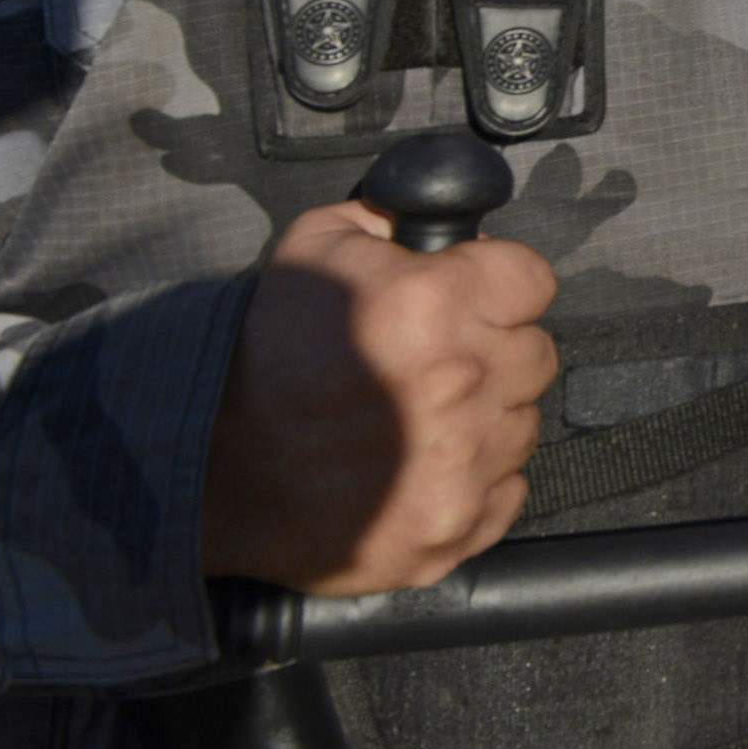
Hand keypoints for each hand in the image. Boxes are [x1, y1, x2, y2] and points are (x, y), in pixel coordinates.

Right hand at [199, 200, 559, 595]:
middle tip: (439, 365)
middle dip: (496, 351)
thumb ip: (385, 221)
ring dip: (488, 417)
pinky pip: (508, 491)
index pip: (533, 280)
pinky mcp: (456, 527)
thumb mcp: (310, 251)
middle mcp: (463, 383)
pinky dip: (478, 480)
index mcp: (434, 306)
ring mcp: (464, 464)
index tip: (473, 301)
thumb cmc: (263, 360)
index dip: (501, 286)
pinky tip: (424, 467)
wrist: (211, 472)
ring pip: (524, 424)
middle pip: (536, 354)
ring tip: (421, 420)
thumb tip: (439, 222)